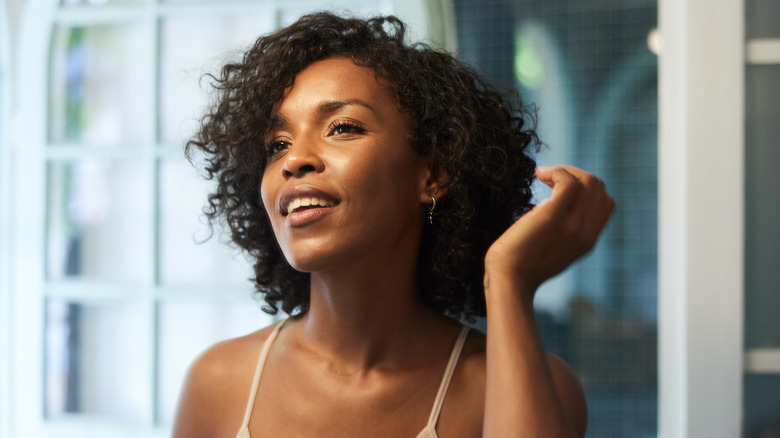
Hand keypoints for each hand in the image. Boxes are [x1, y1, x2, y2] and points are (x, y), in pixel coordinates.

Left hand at [484, 165, 614, 297]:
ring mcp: (573, 226)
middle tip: (549, 178)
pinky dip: (556, 171)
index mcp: (587, 240)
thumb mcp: (549, 247)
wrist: (508, 282)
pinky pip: (568, 182)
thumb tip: (549, 202)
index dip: (585, 186)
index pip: (605, 202)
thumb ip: (559, 229)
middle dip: (575, 173)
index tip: (559, 187)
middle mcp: (586, 233)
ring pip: (590, 181)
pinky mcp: (553, 218)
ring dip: (565, 170)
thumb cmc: (519, 266)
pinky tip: (538, 175)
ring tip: (543, 175)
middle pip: (599, 187)